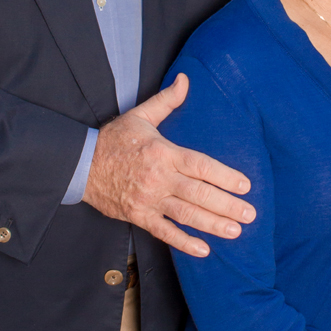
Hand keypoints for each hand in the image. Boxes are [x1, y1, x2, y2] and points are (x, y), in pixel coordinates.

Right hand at [81, 73, 254, 256]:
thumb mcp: (140, 115)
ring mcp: (148, 200)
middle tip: (250, 214)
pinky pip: (164, 232)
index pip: (200, 166)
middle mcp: (158, 178)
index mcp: (163, 152)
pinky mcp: (138, 216)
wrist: (81, 165)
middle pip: (198, 193)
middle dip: (227, 205)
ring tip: (235, 231)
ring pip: (186, 215)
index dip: (224, 176)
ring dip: (212, 225)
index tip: (245, 185)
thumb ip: (167, 100)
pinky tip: (204, 250)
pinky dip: (184, 242)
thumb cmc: (113, 140)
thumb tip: (185, 80)